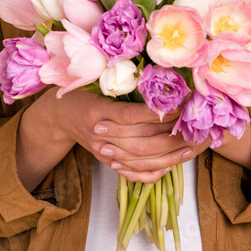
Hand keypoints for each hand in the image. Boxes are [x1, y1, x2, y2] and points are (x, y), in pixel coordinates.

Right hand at [47, 90, 209, 182]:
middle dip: (169, 136)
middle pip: (139, 140)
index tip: (178, 106)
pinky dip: (151, 173)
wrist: (58, 117)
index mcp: (97, 111)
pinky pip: (131, 174)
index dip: (156, 113)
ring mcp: (104, 151)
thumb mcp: (95, 81)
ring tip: (189, 147)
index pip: (130, 115)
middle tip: (192, 128)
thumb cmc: (81, 93)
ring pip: (139, 159)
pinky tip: (169, 166)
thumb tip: (156, 76)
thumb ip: (122, 81)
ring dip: (168, 155)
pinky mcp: (108, 161)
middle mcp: (100, 135)